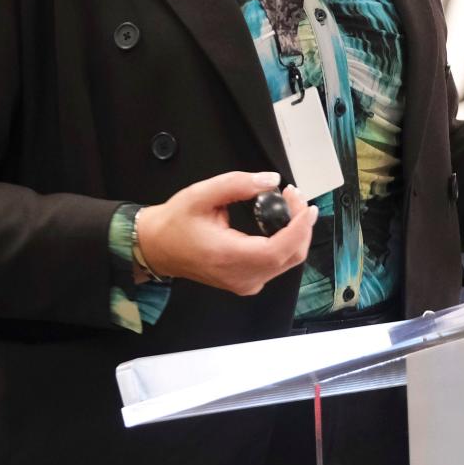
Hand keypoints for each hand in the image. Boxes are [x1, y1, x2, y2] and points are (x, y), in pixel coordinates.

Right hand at [137, 172, 316, 295]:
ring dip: (296, 233)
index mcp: (227, 256)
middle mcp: (240, 277)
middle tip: (295, 196)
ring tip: (290, 204)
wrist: (157, 248)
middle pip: (290, 257)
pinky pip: (277, 264)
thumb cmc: (176, 221)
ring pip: (287, 262)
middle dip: (301, 225)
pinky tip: (282, 221)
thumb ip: (237, 184)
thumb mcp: (201, 194)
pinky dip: (287, 242)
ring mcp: (245, 284)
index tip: (306, 204)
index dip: (298, 228)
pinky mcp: (246, 282)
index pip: (277, 250)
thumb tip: (271, 180)